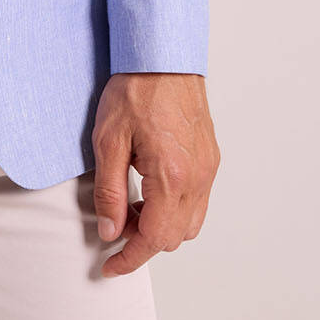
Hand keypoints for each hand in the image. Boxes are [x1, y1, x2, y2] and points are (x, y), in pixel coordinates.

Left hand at [91, 72, 219, 277]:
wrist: (164, 53)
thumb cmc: (135, 88)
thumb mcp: (109, 139)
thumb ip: (109, 191)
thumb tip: (109, 230)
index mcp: (172, 176)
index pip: (155, 238)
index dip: (130, 258)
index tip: (110, 265)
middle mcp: (198, 177)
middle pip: (175, 237)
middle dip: (143, 241)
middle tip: (114, 226)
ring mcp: (208, 168)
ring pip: (190, 222)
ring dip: (161, 226)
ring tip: (131, 205)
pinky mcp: (210, 157)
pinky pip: (197, 200)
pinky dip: (174, 207)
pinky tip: (150, 188)